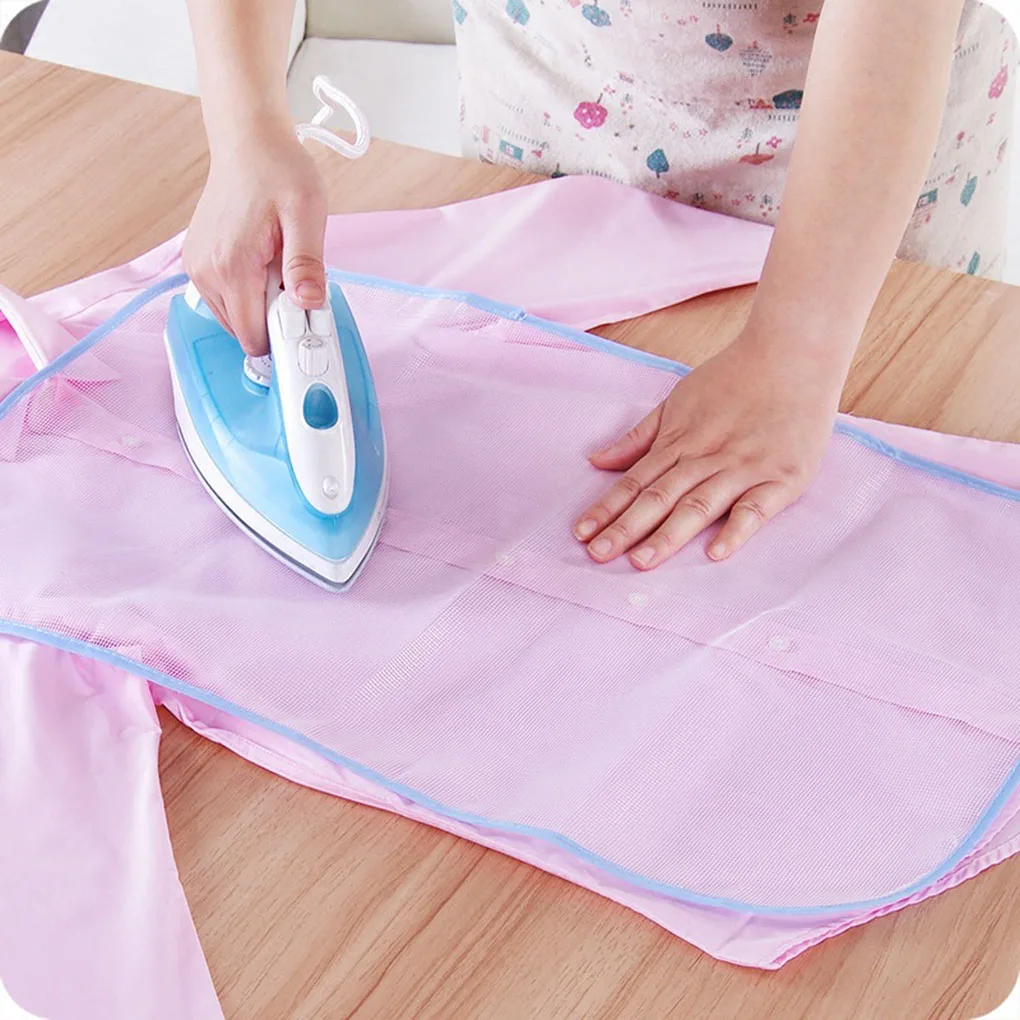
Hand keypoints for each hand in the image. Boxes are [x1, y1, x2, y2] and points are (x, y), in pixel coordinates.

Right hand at [183, 124, 327, 354]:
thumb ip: (307, 263)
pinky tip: (262, 264)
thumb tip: (310, 304)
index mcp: (231, 266)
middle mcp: (206, 272)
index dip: (285, 336)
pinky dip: (247, 293)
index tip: (304, 314)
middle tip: (293, 281)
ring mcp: (197, 268)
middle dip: (274, 320)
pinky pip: (225, 301)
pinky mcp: (197, 263)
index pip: (255, 338)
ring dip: (260, 306)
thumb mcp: (306, 213)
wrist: (248, 142)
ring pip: (234, 320)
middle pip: (244, 333)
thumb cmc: (279, 171)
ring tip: (277, 266)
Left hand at [573, 333, 842, 568]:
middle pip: (659, 498)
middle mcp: (705, 458)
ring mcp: (743, 469)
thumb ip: (639, 437)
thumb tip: (596, 461)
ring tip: (641, 561)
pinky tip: (715, 553)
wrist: (794, 353)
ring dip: (668, 535)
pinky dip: (736, 530)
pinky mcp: (781, 478)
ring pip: (698, 506)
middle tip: (597, 556)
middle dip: (626, 528)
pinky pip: (755, 508)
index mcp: (679, 443)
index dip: (606, 509)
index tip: (580, 534)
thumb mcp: (677, 401)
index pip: (635, 482)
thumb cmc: (734, 378)